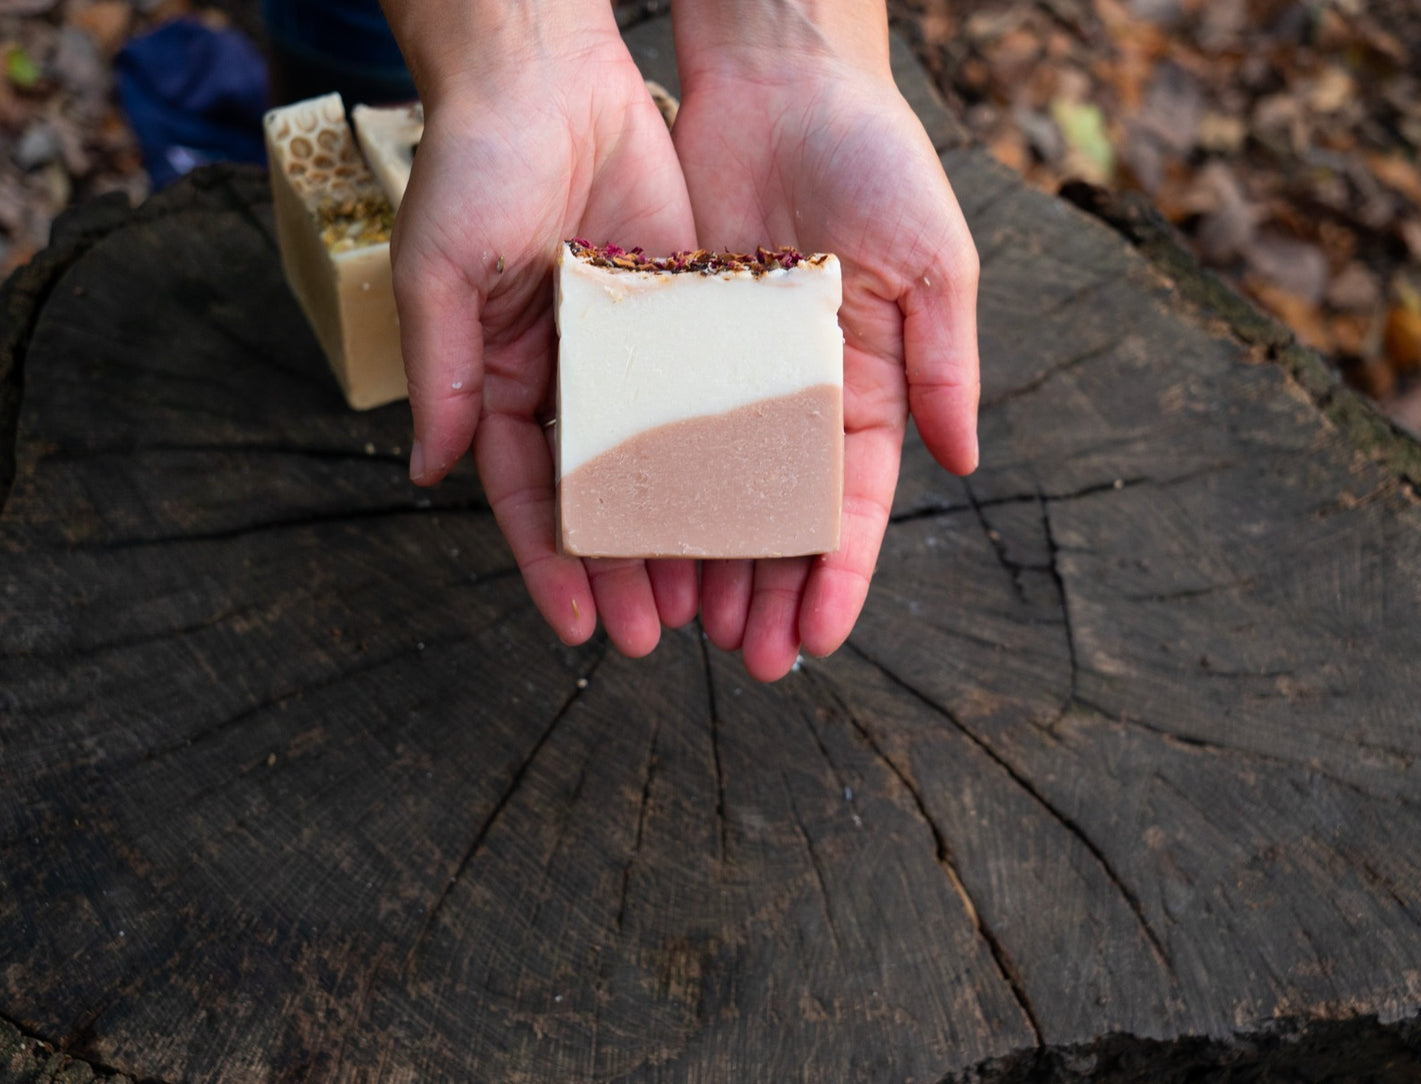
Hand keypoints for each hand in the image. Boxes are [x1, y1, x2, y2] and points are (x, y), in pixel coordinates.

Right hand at [386, 15, 700, 655]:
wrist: (550, 68)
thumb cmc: (477, 163)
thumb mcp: (441, 271)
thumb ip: (443, 374)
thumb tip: (426, 472)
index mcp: (503, 378)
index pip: (527, 494)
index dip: (548, 564)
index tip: (575, 627)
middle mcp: (570, 378)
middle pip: (599, 494)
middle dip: (621, 567)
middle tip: (653, 634)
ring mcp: (631, 351)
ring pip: (660, 460)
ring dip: (679, 528)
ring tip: (708, 597)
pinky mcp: (685, 313)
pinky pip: (706, 394)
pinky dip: (723, 451)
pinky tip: (750, 501)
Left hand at [671, 30, 980, 680]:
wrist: (778, 76)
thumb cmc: (874, 158)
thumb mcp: (933, 259)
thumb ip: (945, 362)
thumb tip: (965, 461)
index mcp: (865, 389)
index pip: (852, 507)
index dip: (838, 578)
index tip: (813, 639)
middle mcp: (793, 396)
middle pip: (777, 519)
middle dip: (765, 592)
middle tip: (739, 656)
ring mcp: (726, 374)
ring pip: (709, 491)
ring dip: (701, 561)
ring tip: (681, 624)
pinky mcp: (666, 339)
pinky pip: (650, 425)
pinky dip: (643, 484)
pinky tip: (628, 537)